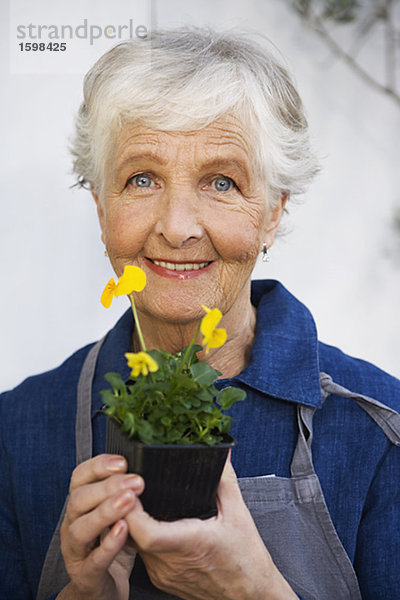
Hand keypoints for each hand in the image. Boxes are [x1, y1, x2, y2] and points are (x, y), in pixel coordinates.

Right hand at [58, 454, 143, 599]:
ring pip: (81, 528)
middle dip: (108, 487)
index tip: (122, 462)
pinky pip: (94, 560)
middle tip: (136, 481)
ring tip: (129, 501)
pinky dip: (108, 545)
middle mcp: (72, 525)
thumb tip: (144, 467)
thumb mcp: (116, 513)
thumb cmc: (111, 544)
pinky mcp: (86, 576)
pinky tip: (123, 530)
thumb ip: (123, 492)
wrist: (102, 588)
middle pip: (79, 499)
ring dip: (105, 512)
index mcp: (79, 506)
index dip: (98, 466)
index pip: (79, 478)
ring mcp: (76, 551)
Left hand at [125, 455, 296, 599]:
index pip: (147, 532)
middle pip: (132, 533)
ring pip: (133, 542)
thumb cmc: (246, 561)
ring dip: (130, 519)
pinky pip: (141, 552)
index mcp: (191, 544)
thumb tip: (221, 453)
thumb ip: (225, 479)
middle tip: (127, 481)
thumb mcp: (239, 513)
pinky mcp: (161, 580)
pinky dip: (139, 533)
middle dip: (125, 505)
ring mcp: (163, 574)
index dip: (131, 509)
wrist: (250, 597)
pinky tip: (146, 519)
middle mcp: (171, 563)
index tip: (131, 486)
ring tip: (132, 495)